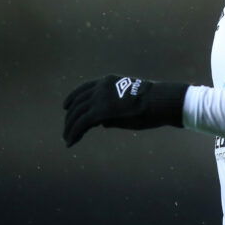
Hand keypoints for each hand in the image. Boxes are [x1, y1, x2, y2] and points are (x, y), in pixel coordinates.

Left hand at [62, 74, 188, 147]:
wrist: (159, 101)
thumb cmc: (151, 103)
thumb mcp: (128, 102)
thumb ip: (113, 111)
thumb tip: (101, 123)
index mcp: (108, 81)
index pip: (84, 89)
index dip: (72, 98)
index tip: (66, 107)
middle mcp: (100, 87)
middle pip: (77, 102)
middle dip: (70, 117)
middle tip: (67, 130)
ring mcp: (99, 98)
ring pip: (76, 114)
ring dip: (70, 128)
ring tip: (68, 139)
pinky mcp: (99, 112)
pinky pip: (80, 124)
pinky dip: (74, 133)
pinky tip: (71, 142)